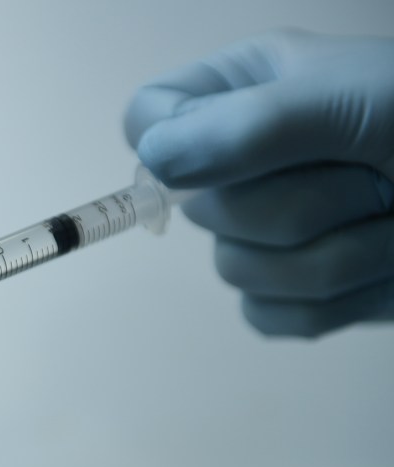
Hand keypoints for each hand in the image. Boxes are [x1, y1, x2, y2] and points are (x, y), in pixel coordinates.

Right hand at [125, 29, 393, 336]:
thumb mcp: (345, 103)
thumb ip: (244, 129)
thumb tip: (151, 165)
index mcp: (243, 95)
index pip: (148, 119)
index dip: (172, 146)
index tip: (230, 153)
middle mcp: (243, 163)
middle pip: (199, 210)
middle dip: (298, 205)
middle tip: (368, 176)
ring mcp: (267, 234)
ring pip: (239, 271)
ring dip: (337, 254)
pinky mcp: (294, 294)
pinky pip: (269, 317)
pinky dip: (337, 302)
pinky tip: (382, 270)